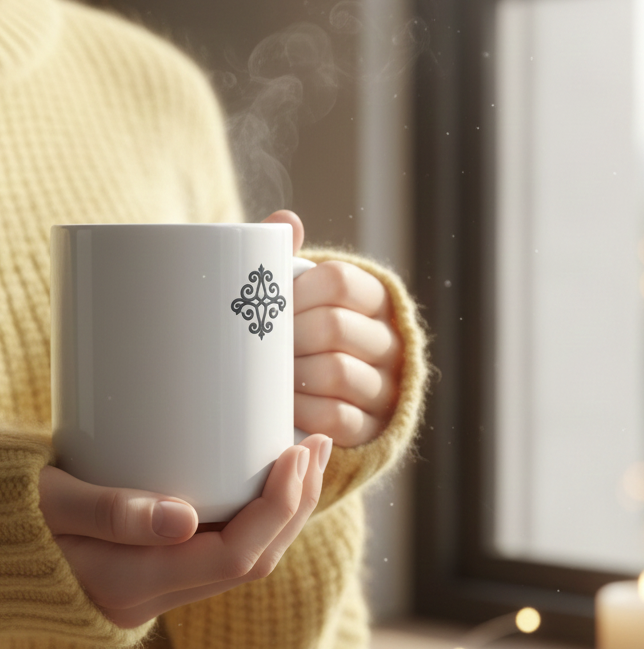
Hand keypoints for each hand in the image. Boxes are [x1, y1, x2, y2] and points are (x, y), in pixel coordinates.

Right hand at [38, 434, 330, 627]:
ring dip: (280, 511)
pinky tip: (259, 478)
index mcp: (127, 585)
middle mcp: (146, 598)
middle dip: (293, 505)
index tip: (295, 451)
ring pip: (241, 560)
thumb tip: (184, 519)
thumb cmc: (2, 513)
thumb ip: (109, 512)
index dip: (277, 508)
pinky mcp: (147, 570)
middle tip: (313, 443)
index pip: (233, 558)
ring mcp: (148, 589)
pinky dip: (250, 516)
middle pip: (251, 562)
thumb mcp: (48, 504)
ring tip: (300, 454)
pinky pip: (219, 551)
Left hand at [262, 209, 402, 446]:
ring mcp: (387, 387)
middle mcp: (390, 341)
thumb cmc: (300, 337)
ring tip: (267, 376)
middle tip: (259, 347)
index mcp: (374, 299)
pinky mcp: (374, 429)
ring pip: (338, 372)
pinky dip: (304, 412)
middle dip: (289, 338)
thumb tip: (286, 219)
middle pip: (335, 328)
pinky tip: (282, 407)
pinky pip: (339, 418)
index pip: (341, 281)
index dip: (297, 295)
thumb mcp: (297, 300)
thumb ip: (287, 261)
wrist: (317, 403)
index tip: (268, 308)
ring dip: (293, 374)